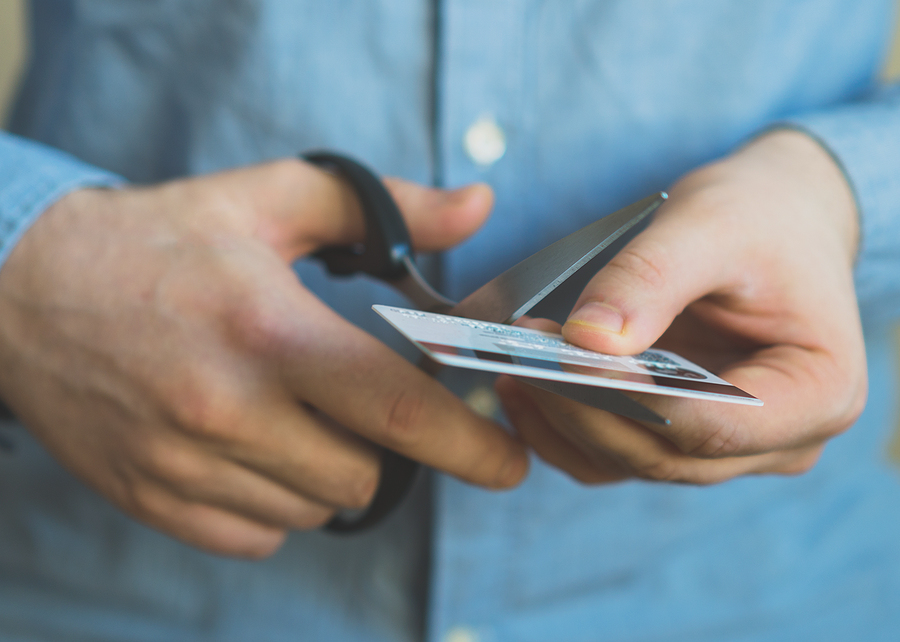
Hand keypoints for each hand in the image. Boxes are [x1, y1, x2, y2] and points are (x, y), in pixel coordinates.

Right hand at [0, 159, 527, 556]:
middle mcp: (226, 409)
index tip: (509, 462)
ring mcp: (184, 465)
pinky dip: (276, 502)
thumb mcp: (267, 199)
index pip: (396, 409)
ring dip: (328, 472)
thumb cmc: (158, 242)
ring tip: (294, 414)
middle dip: (384, 449)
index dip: (468, 444)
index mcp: (268, 329)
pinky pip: (257, 535)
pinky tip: (253, 446)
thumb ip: (382, 207)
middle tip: (359, 402)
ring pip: (313, 510)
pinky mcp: (153, 499)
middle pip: (363, 475)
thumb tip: (477, 205)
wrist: (24, 290)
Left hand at [497, 130, 865, 484]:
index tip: (563, 355)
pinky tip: (522, 383)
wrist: (769, 223)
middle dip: (583, 407)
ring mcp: (723, 447)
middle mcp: (776, 440)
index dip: (632, 397)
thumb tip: (587, 340)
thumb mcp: (712, 225)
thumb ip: (652, 280)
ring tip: (510, 363)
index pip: (714, 424)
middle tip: (519, 354)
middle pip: (663, 453)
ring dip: (562, 420)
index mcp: (817, 393)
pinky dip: (561, 427)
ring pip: (626, 461)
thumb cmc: (760, 218)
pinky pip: (607, 455)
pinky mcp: (675, 437)